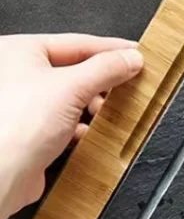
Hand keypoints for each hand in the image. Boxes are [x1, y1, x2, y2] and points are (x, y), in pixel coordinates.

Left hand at [0, 33, 142, 218]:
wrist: (3, 175)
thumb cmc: (15, 128)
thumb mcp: (71, 88)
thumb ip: (106, 69)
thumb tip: (130, 59)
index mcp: (18, 51)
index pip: (76, 43)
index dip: (110, 49)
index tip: (135, 54)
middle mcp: (16, 74)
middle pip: (74, 70)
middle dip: (101, 83)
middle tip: (125, 86)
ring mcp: (23, 104)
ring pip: (71, 98)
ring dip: (91, 107)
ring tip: (104, 112)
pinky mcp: (30, 130)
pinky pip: (64, 121)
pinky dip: (80, 127)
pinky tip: (86, 132)